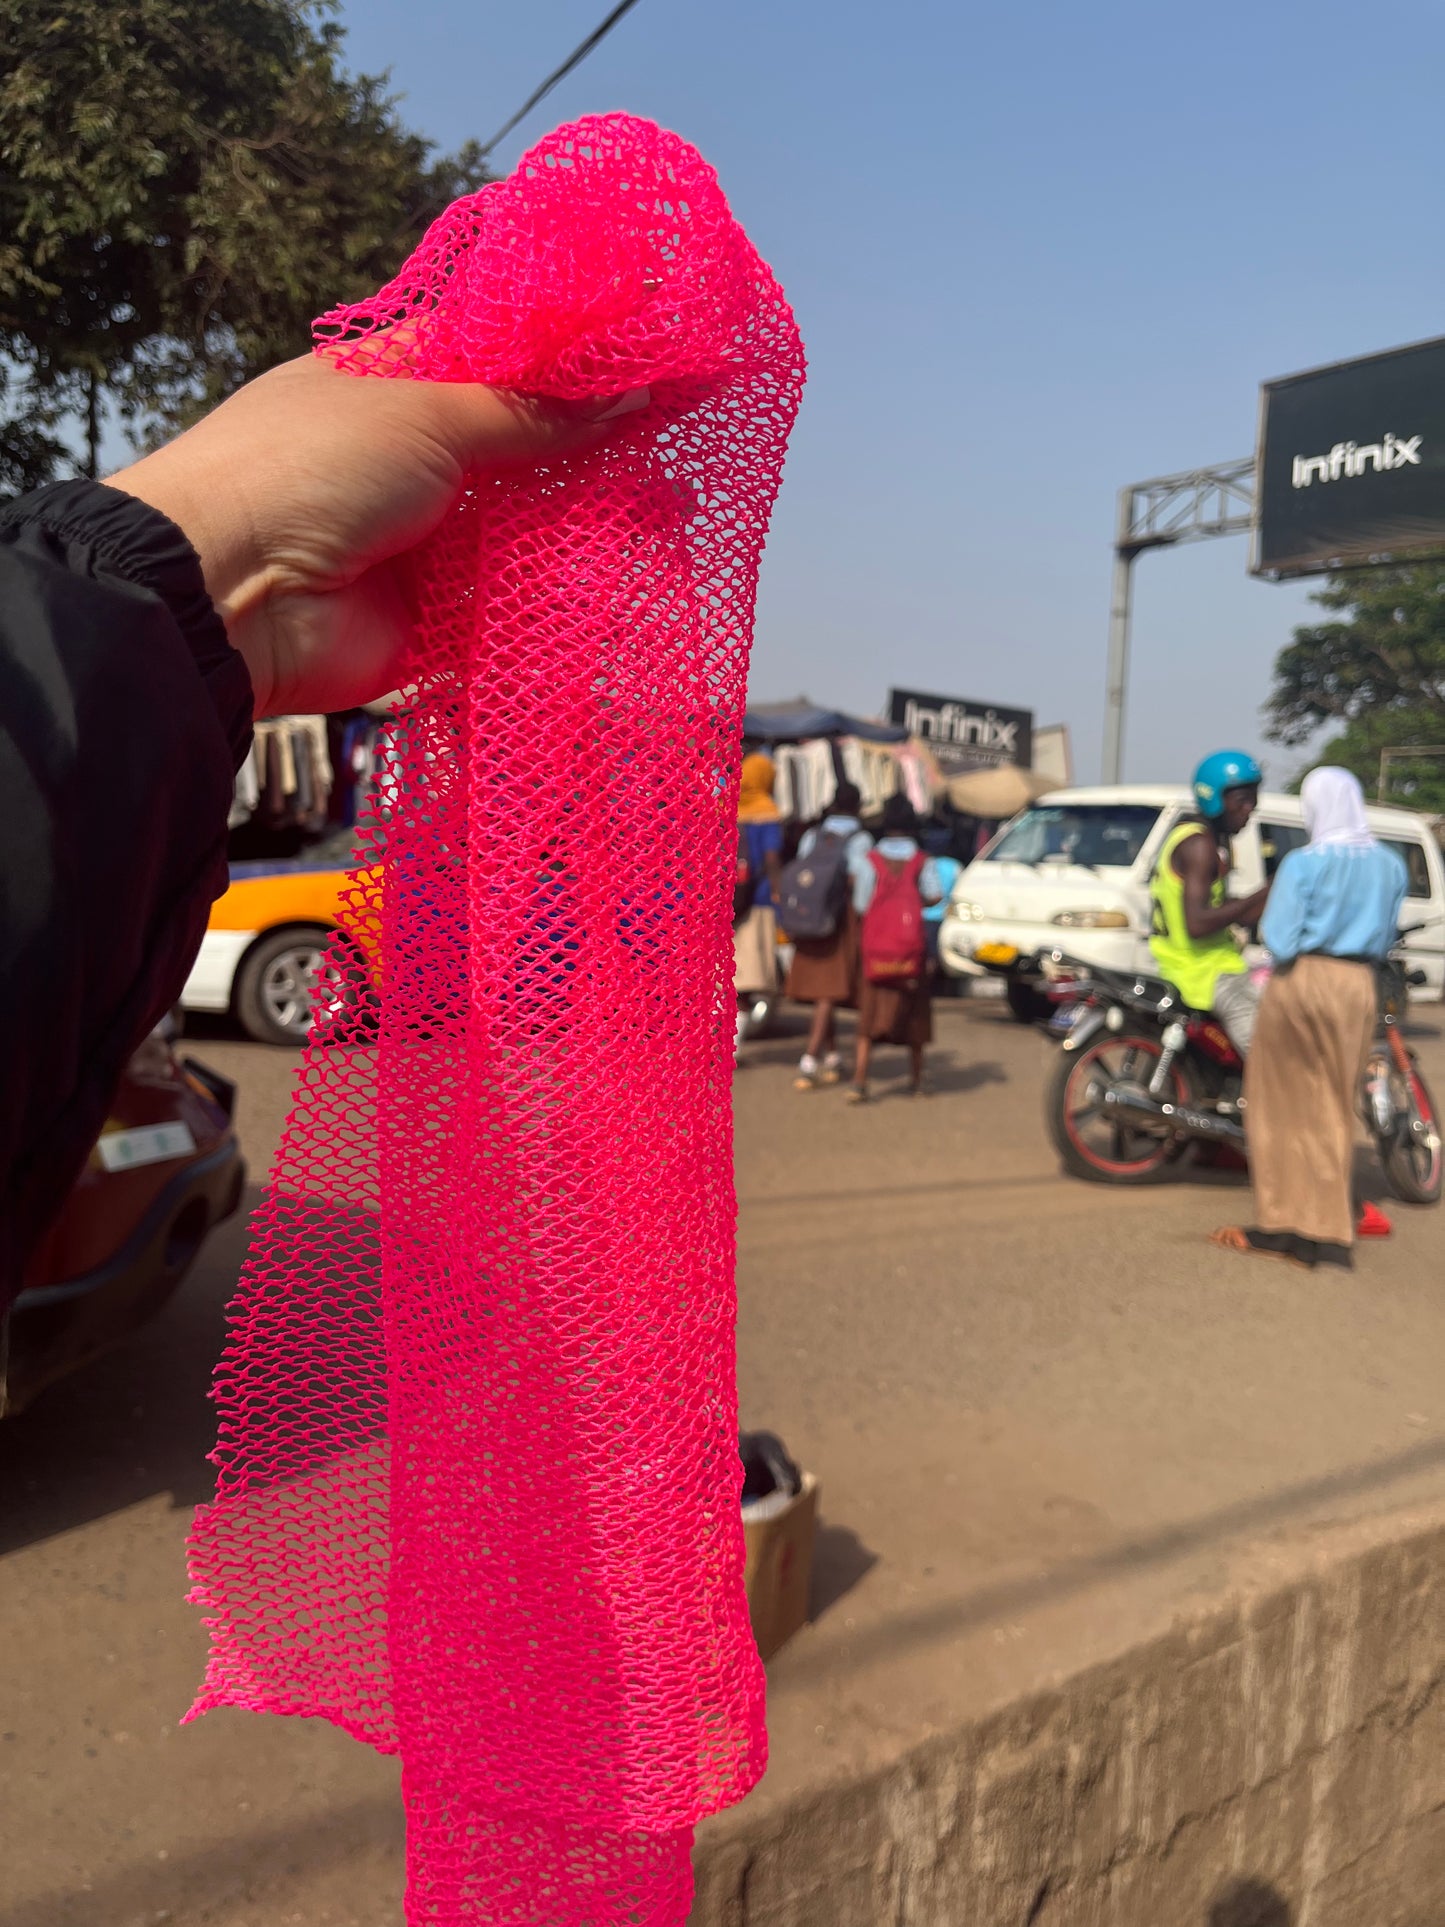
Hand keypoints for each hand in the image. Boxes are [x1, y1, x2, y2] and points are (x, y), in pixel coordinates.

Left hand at [109, 352, 647, 716]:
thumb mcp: (426, 412)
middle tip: (681, 440)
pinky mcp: (440, 619)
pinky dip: (565, 600)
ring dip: (593, 523)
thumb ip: (531, 412)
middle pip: (527, 449)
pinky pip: (515, 607)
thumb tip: (631, 394)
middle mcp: (416, 459)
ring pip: (529, 530)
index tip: (652, 358)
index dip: (573, 361)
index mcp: (397, 382)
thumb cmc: (310, 467)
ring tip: (673, 509)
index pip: (501, 361)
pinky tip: (630, 579)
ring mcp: (428, 542)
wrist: (231, 597)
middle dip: (599, 448)